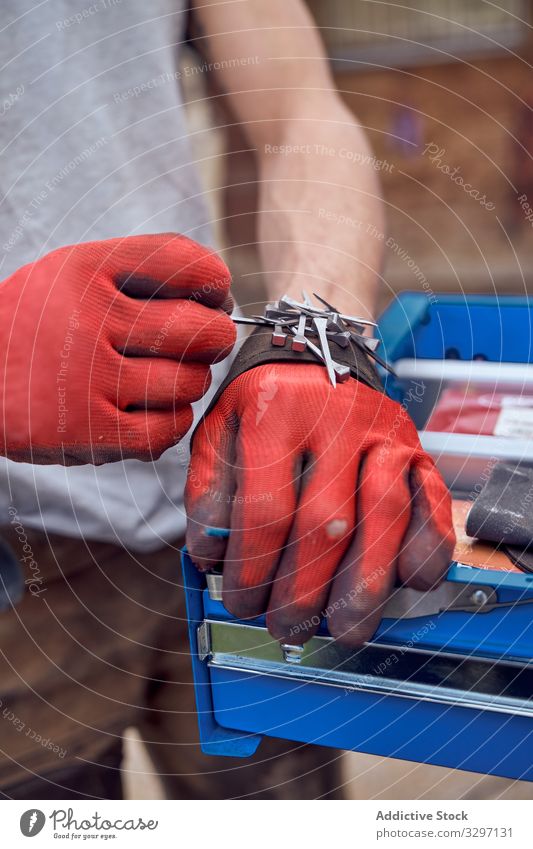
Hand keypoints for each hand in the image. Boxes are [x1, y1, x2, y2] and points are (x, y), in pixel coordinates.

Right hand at [0, 233, 234, 463]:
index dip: (216, 283)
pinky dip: (171, 420)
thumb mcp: (71, 273)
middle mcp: (88, 320)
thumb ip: (139, 271)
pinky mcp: (89, 433)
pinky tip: (150, 409)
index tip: (213, 297)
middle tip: (200, 343)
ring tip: (159, 378)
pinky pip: (168, 429)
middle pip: (201, 330)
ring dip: (188, 382)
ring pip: (189, 382)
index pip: (187, 264)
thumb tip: (218, 289)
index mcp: (86, 270)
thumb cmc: (39, 325)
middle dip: (213, 337)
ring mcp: (87, 380)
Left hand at [186, 363, 454, 645]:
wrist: (315, 354)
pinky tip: (408, 582)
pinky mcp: (417, 448)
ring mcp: (384, 433)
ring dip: (365, 584)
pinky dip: (428, 547)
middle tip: (287, 628)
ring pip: (385, 516)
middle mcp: (336, 418)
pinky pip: (433, 502)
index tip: (241, 601)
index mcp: (275, 412)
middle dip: (304, 591)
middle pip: (325, 522)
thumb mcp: (218, 432)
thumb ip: (209, 491)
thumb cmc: (263, 406)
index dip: (252, 569)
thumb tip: (211, 557)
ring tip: (345, 629)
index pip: (265, 509)